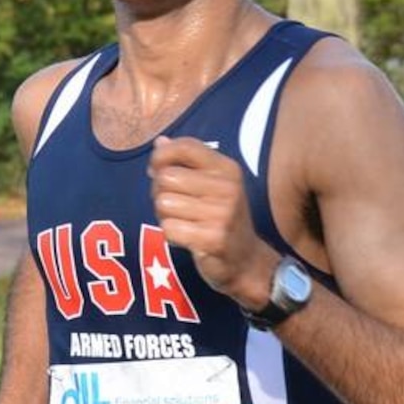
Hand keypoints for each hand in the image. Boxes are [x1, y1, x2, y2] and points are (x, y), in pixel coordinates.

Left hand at [148, 136, 276, 307]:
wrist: (247, 261)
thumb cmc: (223, 219)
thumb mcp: (214, 186)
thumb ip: (187, 163)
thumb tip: (159, 142)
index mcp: (227, 169)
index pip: (185, 147)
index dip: (161, 156)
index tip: (156, 170)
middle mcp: (227, 188)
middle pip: (166, 177)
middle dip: (159, 192)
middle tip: (173, 206)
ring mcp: (221, 214)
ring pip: (164, 204)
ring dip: (165, 216)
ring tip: (182, 222)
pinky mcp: (212, 239)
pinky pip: (169, 229)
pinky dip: (170, 235)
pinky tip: (185, 238)